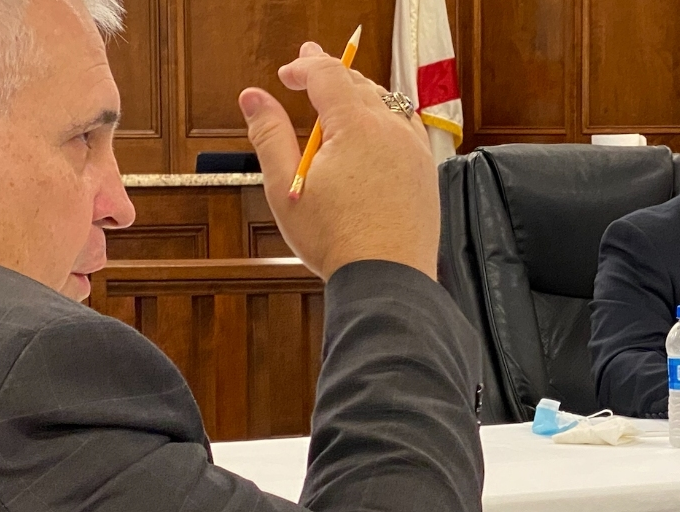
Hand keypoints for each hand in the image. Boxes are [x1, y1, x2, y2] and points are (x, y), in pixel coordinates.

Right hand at [239, 42, 438, 280]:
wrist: (387, 279)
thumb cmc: (336, 240)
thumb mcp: (286, 188)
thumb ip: (270, 136)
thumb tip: (253, 98)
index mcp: (356, 126)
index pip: (328, 75)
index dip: (304, 67)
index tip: (286, 75)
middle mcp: (391, 129)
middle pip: (359, 84)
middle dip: (331, 72)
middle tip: (308, 65)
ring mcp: (414, 150)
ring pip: (387, 103)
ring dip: (361, 93)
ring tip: (341, 95)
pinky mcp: (426, 171)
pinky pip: (407, 128)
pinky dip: (388, 117)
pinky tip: (379, 127)